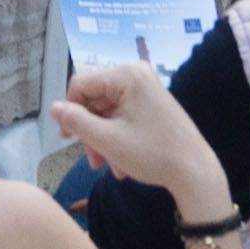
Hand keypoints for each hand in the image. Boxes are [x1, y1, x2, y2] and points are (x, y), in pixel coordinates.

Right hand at [51, 58, 229, 219]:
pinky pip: (123, 118)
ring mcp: (146, 90)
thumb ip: (76, 121)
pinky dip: (118, 140)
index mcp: (126, 75)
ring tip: (108, 167)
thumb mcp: (108, 140)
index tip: (67, 139)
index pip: (81, 85)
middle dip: (91, 133)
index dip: (69, 112)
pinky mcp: (152, 105)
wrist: (196, 173)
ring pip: (108, 113)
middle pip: (95, 100)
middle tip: (92, 161)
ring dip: (103, 141)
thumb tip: (52, 107)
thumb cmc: (152, 153)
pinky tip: (121, 165)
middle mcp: (136, 75)